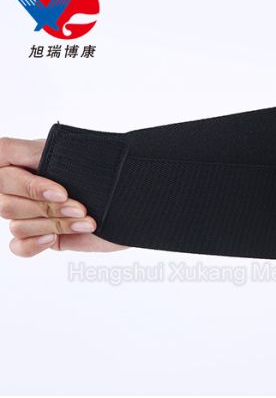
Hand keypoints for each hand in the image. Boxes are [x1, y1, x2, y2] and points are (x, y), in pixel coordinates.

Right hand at [0, 137, 126, 256]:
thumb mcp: (71, 155)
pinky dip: (35, 244)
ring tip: (86, 221)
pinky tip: (55, 239)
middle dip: (48, 208)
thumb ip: (29, 150)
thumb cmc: (110, 173)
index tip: (61, 191)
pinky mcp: (42, 236)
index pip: (0, 167)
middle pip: (6, 203)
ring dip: (55, 224)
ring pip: (17, 225)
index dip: (27, 186)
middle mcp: (23, 186)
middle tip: (81, 208)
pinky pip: (18, 246)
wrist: (139, 202)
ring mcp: (32, 213)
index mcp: (26, 160)